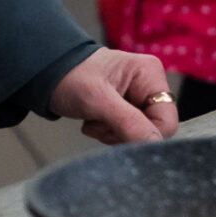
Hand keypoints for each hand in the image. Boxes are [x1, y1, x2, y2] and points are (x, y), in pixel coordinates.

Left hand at [51, 46, 181, 144]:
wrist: (49, 73)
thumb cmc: (72, 77)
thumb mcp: (98, 100)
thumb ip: (128, 122)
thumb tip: (155, 143)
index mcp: (150, 74)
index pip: (166, 121)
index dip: (145, 134)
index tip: (116, 129)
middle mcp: (149, 85)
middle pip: (152, 130)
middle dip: (124, 133)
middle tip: (100, 121)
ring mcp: (138, 97)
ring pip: (138, 135)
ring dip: (112, 134)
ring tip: (94, 119)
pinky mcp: (127, 108)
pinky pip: (126, 134)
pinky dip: (107, 133)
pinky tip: (93, 120)